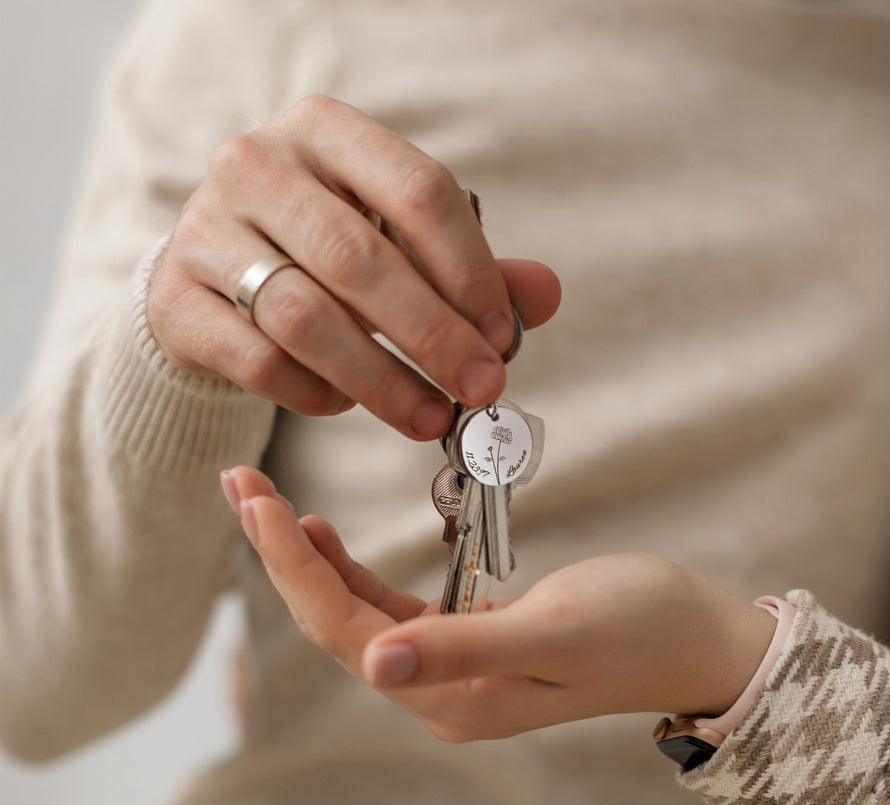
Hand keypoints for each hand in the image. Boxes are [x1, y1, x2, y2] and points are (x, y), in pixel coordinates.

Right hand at [149, 95, 560, 437]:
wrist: (212, 276)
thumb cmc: (324, 255)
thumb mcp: (397, 243)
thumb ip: (468, 267)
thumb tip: (545, 295)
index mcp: (328, 133)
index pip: (419, 190)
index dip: (471, 270)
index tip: (502, 335)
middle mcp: (259, 165)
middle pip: (360, 258)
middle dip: (433, 335)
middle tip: (481, 390)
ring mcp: (207, 230)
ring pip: (304, 315)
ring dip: (381, 380)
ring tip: (431, 419)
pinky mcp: (177, 300)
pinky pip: (259, 361)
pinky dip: (316, 392)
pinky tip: (348, 404)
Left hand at [222, 467, 775, 741]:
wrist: (695, 639)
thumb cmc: (638, 627)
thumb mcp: (554, 631)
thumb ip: (463, 648)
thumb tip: (373, 666)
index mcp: (452, 698)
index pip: (345, 632)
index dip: (295, 568)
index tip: (257, 503)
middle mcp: (440, 692)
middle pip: (335, 624)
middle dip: (284, 557)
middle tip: (239, 485)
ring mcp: (453, 670)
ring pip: (354, 614)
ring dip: (309, 560)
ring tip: (265, 501)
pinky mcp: (471, 640)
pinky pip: (390, 607)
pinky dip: (353, 571)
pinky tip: (327, 536)